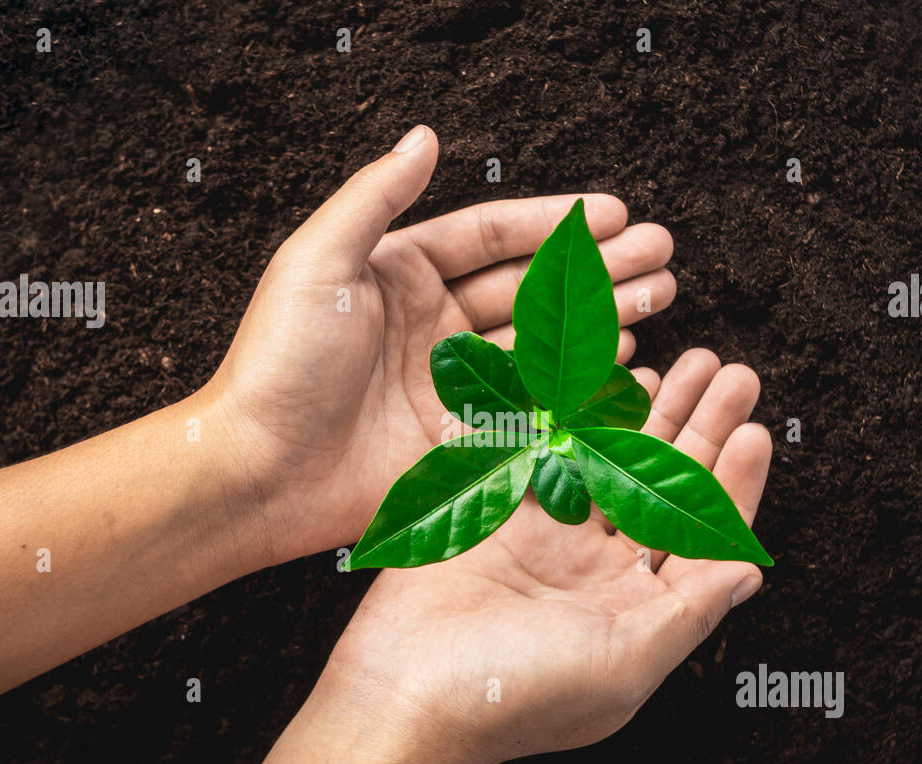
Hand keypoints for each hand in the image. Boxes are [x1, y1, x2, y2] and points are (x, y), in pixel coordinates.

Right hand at [196, 350, 770, 763]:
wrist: (408, 689)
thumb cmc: (523, 693)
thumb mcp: (628, 661)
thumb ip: (692, 609)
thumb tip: (752, 568)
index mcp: (636, 606)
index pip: (698, 535)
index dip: (732, 483)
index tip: (757, 432)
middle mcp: (597, 567)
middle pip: (660, 485)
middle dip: (700, 429)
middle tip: (734, 376)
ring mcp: (546, 533)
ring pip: (610, 458)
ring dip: (650, 412)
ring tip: (689, 364)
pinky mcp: (497, 508)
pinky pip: (546, 449)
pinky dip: (576, 413)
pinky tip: (608, 379)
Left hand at [203, 125, 676, 567]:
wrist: (262, 469)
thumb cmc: (279, 362)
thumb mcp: (320, 260)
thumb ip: (376, 194)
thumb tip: (423, 136)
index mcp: (399, 274)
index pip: (490, 236)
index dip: (553, 221)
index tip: (612, 213)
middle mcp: (431, 324)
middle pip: (529, 285)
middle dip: (596, 267)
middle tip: (660, 254)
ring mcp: (451, 380)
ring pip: (541, 340)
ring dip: (599, 316)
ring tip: (658, 295)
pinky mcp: (462, 434)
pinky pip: (533, 399)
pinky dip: (579, 379)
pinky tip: (621, 355)